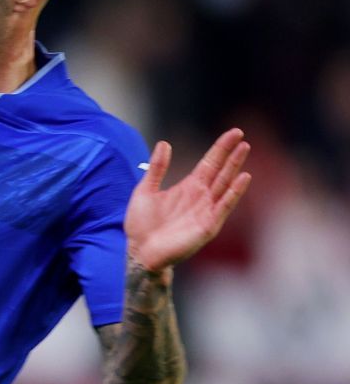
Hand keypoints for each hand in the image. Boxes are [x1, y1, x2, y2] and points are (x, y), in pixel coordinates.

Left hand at [125, 128, 251, 273]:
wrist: (139, 251)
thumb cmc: (141, 224)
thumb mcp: (145, 191)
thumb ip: (156, 168)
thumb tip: (164, 143)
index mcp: (188, 187)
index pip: (209, 163)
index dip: (221, 148)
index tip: (234, 133)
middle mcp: (201, 196)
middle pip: (220, 171)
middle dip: (231, 154)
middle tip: (242, 136)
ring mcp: (206, 210)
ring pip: (225, 185)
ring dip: (234, 168)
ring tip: (243, 150)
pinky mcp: (208, 225)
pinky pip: (223, 207)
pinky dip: (234, 193)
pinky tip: (243, 178)